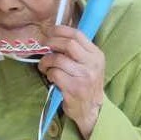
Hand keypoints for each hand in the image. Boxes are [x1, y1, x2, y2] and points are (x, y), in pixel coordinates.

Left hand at [38, 25, 104, 139]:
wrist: (91, 109)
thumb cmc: (86, 83)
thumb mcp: (88, 64)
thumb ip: (77, 50)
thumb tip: (55, 34)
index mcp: (96, 55)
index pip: (77, 35)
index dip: (60, 30)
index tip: (50, 32)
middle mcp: (92, 64)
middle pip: (68, 44)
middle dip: (51, 43)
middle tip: (44, 47)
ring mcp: (84, 77)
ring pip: (58, 59)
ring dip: (46, 61)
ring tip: (45, 66)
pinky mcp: (74, 88)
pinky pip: (54, 74)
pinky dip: (49, 74)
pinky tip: (51, 77)